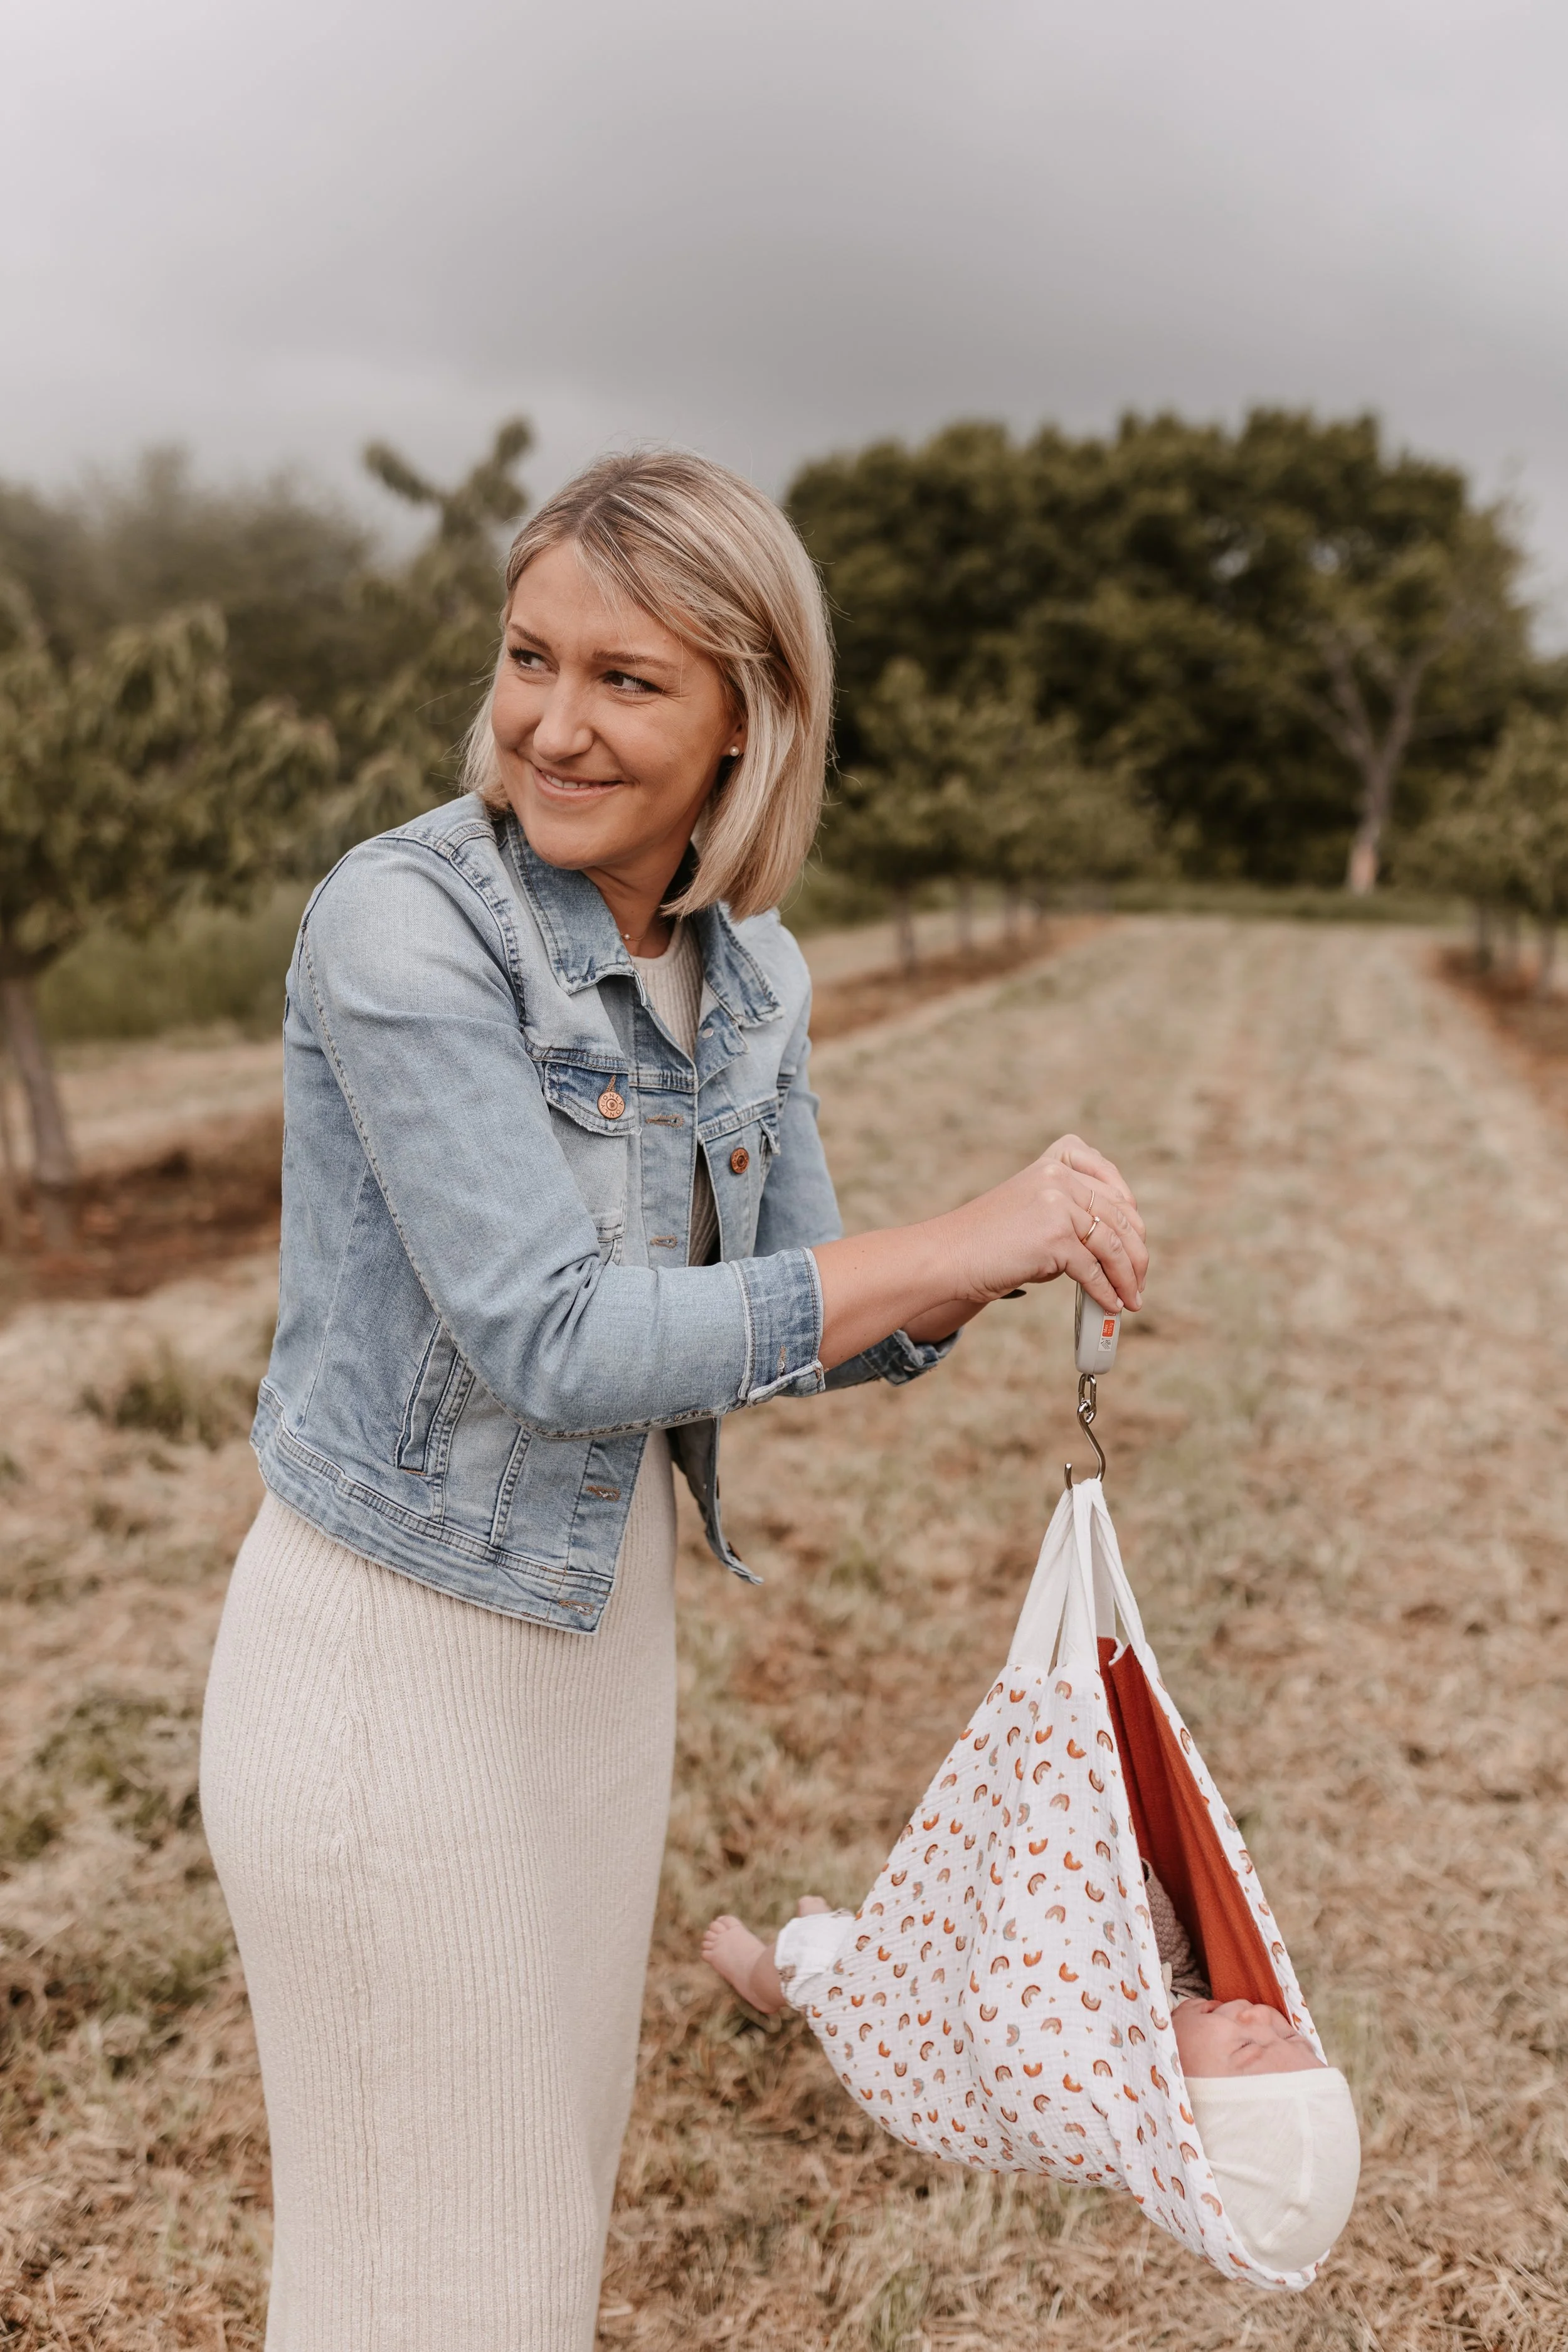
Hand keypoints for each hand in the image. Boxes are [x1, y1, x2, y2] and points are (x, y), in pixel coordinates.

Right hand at [812, 1134, 1146, 1369]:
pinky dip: (1106, 1291)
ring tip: (1132, 1299)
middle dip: (1135, 1253)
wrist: (946, 1256)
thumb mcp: (1031, 1209)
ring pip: (1113, 1245)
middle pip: (1119, 1216)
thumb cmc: (985, 1240)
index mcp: (1054, 1162)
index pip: (1110, 1183)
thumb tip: (1117, 1246)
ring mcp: (1057, 1205)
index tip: (1136, 1241)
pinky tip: (1110, 1305)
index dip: (1130, 1214)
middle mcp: (1059, 1177)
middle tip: (1140, 1281)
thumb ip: (1069, 1212)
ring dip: (1128, 1277)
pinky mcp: (1054, 1237)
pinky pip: (1093, 1270)